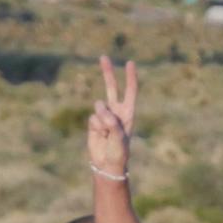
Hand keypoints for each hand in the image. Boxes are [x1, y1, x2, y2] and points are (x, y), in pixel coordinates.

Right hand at [89, 56, 136, 177]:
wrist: (107, 165)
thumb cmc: (119, 152)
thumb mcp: (119, 137)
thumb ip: (111, 121)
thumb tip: (98, 105)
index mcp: (128, 113)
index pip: (130, 91)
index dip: (130, 77)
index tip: (130, 63)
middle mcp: (116, 111)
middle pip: (111, 87)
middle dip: (108, 72)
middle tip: (103, 57)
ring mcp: (104, 116)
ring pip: (99, 107)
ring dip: (102, 120)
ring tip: (107, 135)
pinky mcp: (94, 122)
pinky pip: (92, 118)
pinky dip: (95, 127)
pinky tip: (100, 136)